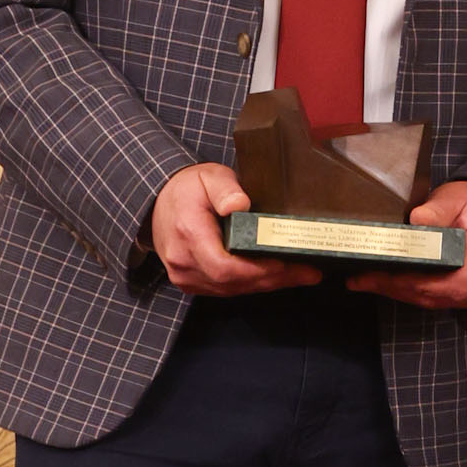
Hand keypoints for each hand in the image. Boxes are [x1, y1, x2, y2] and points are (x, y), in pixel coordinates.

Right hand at [150, 162, 299, 296]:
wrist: (159, 202)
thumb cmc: (187, 189)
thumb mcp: (208, 177)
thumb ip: (224, 189)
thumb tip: (238, 204)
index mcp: (188, 233)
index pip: (224, 266)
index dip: (257, 271)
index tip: (285, 264)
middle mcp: (184, 261)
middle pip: (233, 282)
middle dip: (273, 279)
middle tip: (308, 272)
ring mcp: (185, 275)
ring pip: (232, 289)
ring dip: (267, 283)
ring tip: (300, 274)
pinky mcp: (191, 282)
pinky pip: (225, 289)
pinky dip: (251, 284)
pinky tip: (275, 277)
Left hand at [350, 179, 466, 308]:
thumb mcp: (455, 198)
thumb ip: (437, 210)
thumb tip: (417, 221)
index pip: (445, 281)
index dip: (410, 282)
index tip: (381, 273)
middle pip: (433, 295)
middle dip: (394, 288)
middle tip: (361, 279)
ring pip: (430, 300)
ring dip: (397, 292)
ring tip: (365, 281)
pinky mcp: (465, 293)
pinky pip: (434, 299)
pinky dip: (408, 291)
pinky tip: (385, 283)